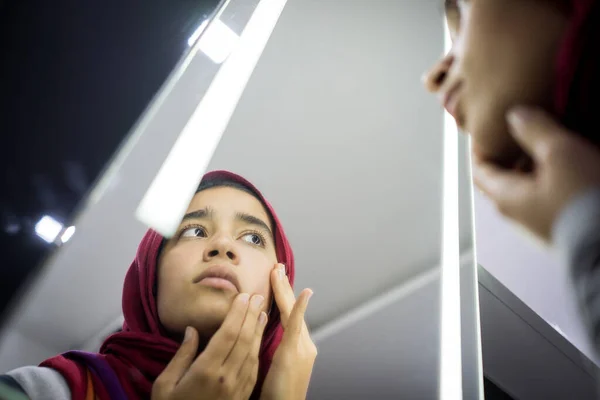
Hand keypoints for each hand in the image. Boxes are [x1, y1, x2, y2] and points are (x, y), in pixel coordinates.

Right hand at [152, 293, 267, 399]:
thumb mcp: (165, 385)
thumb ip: (182, 356)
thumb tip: (192, 330)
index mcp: (206, 372)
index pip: (227, 335)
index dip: (237, 313)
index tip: (243, 296)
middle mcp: (225, 378)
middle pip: (243, 340)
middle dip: (251, 316)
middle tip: (258, 296)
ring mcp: (236, 389)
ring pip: (252, 353)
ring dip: (258, 331)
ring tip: (263, 312)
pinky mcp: (242, 397)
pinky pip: (253, 370)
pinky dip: (258, 351)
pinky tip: (259, 340)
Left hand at [260, 264, 316, 399]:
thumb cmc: (278, 397)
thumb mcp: (277, 371)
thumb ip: (272, 353)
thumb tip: (258, 339)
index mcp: (298, 349)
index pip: (289, 316)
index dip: (283, 297)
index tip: (276, 280)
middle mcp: (304, 345)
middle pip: (292, 310)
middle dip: (284, 288)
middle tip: (278, 267)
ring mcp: (302, 348)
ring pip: (292, 312)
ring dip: (286, 290)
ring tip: (279, 271)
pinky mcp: (295, 353)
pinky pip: (297, 325)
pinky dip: (301, 307)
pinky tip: (305, 293)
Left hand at [472, 106, 599, 242]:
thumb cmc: (582, 201)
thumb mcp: (559, 154)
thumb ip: (535, 131)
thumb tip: (515, 116)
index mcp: (504, 197)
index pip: (478, 170)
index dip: (480, 147)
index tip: (488, 130)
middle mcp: (516, 213)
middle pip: (502, 177)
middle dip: (509, 153)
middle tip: (521, 131)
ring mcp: (538, 222)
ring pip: (527, 186)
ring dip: (533, 164)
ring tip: (548, 143)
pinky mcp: (560, 225)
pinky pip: (546, 196)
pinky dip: (550, 177)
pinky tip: (567, 166)